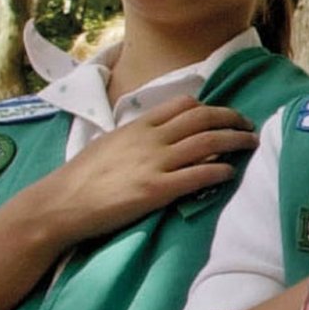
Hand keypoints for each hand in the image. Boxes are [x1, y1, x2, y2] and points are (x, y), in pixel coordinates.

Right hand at [12, 97, 256, 247]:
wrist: (58, 204)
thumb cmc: (81, 177)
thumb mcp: (109, 143)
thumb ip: (137, 137)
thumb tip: (160, 136)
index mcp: (138, 126)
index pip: (183, 105)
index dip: (210, 107)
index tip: (223, 115)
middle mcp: (150, 139)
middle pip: (203, 118)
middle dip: (231, 118)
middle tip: (248, 125)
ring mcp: (154, 164)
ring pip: (207, 142)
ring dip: (235, 140)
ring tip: (250, 143)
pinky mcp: (155, 191)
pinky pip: (197, 176)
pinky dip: (219, 171)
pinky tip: (230, 173)